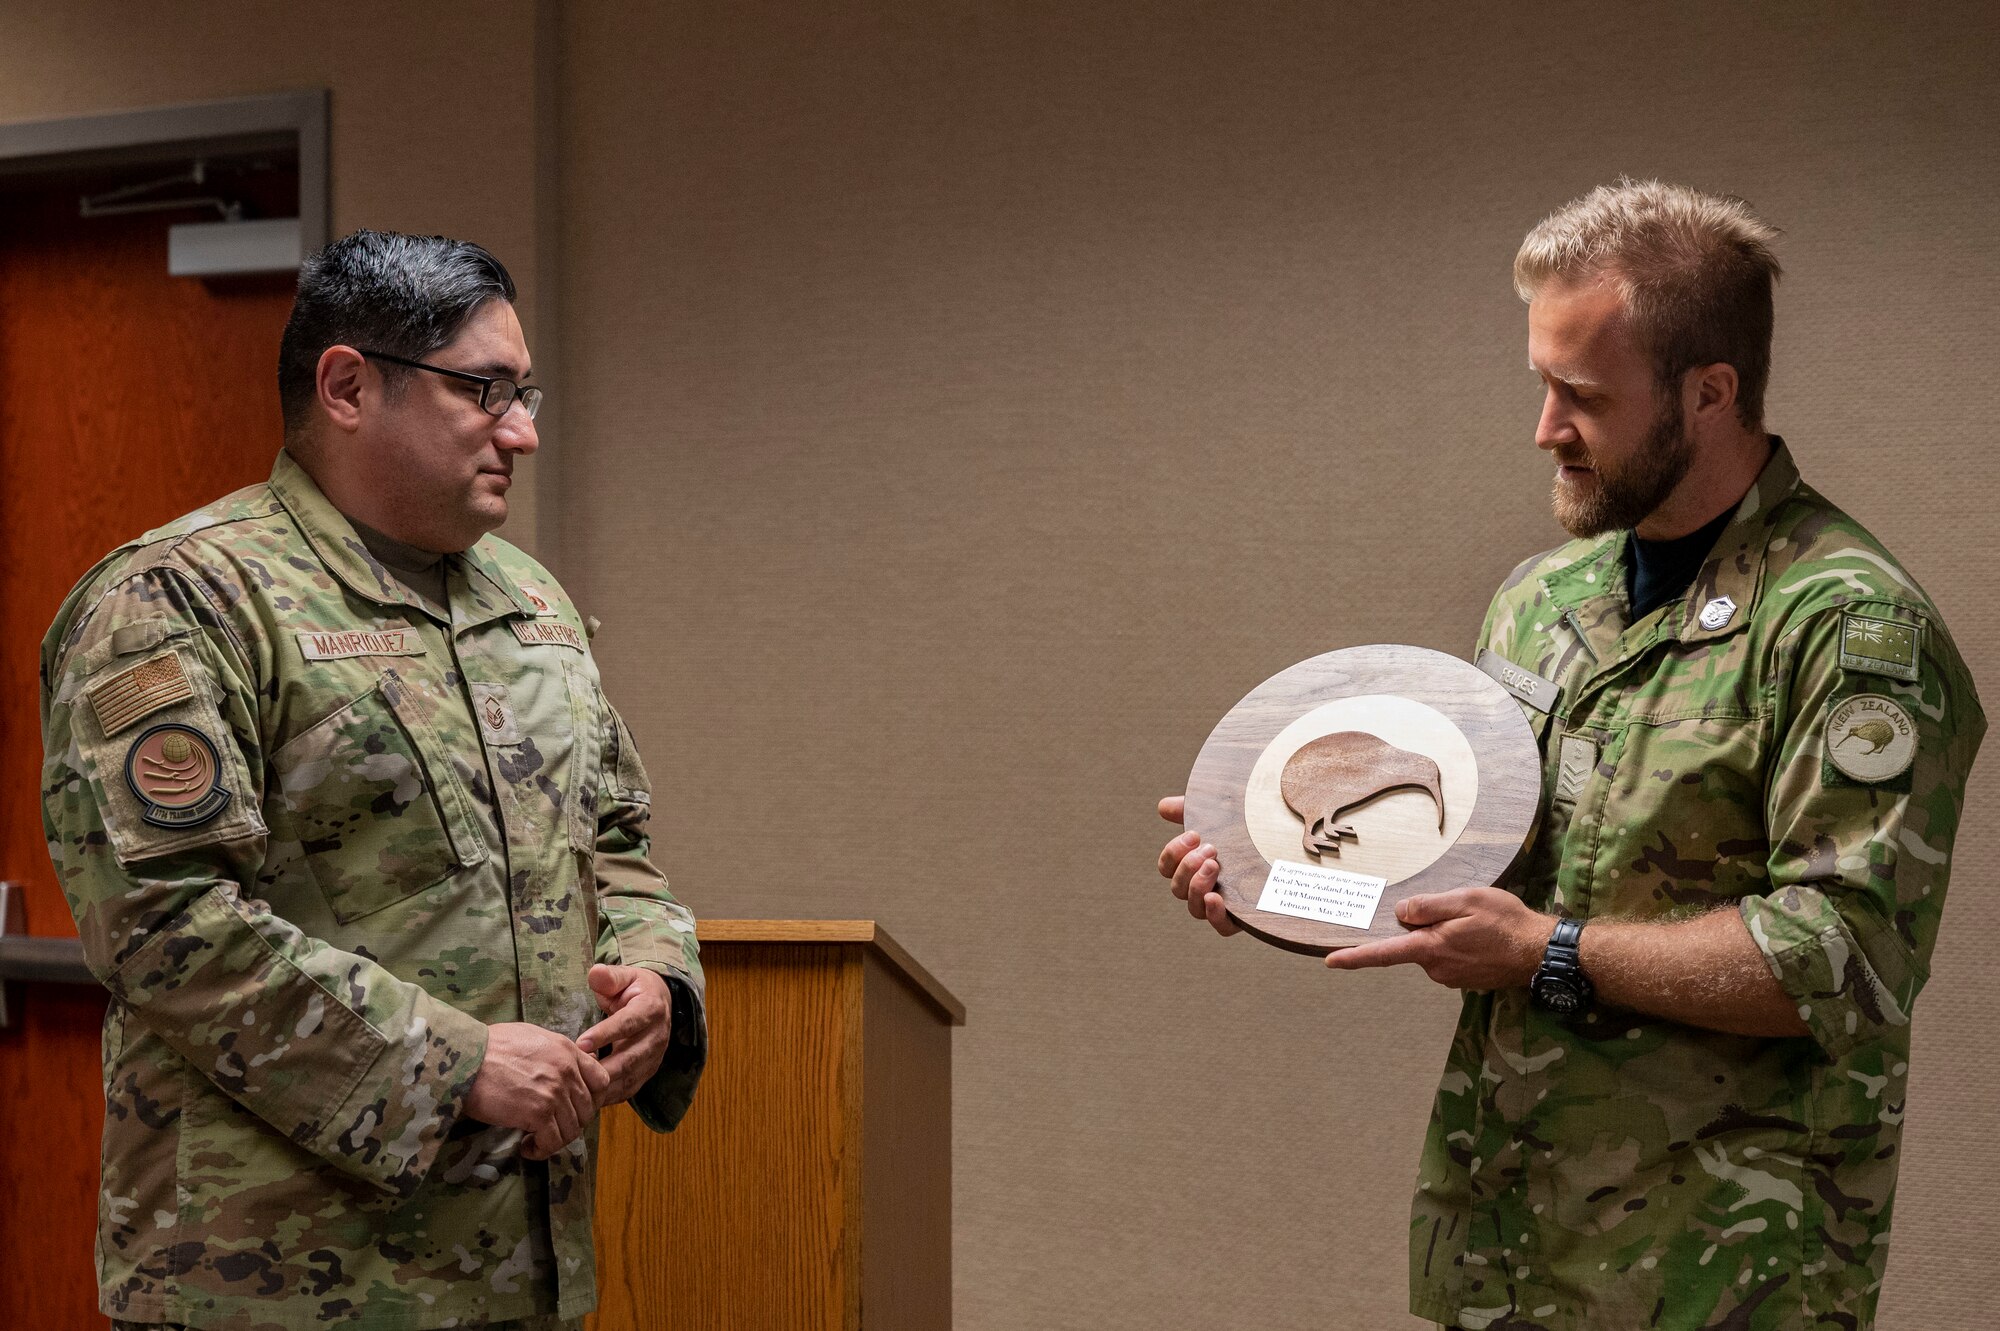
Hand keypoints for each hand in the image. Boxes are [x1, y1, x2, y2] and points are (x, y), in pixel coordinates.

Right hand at [465, 1021, 612, 1160]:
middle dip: (572, 1123)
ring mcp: (555, 1093)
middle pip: (588, 1109)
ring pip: (572, 1129)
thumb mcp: (532, 1037)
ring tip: (537, 1141)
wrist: (465, 1058)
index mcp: (567, 1050)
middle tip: (552, 1129)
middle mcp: (567, 1071)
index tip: (576, 1109)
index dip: (592, 1099)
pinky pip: (552, 1142)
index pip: (601, 1080)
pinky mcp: (538, 1114)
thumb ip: (554, 1053)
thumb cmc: (489, 1046)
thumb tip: (561, 1069)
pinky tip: (527, 1147)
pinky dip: (541, 1150)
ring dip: (556, 1140)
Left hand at [576, 964, 673, 1107]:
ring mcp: (655, 1056)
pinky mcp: (649, 1071)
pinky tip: (588, 1096)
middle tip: (573, 1074)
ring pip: (630, 1077)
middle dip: (602, 1068)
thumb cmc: (633, 988)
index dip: (605, 1034)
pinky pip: (630, 1089)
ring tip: (578, 1088)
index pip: (628, 1023)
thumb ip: (609, 976)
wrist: (659, 1001)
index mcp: (651, 1008)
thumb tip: (596, 974)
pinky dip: (610, 1095)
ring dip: (605, 1086)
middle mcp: (657, 1035)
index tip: (580, 1044)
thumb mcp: (623, 975)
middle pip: (630, 1057)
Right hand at [1157, 795, 1238, 936]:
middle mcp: (1202, 889)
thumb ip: (1191, 810)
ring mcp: (1220, 907)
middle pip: (1177, 888)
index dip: (1173, 852)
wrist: (1285, 849)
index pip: (1168, 867)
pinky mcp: (1240, 920)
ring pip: (1194, 907)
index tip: (1194, 835)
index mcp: (1193, 867)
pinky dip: (1214, 914)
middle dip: (1188, 866)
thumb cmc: (1246, 834)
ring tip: (1214, 865)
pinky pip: (1220, 927)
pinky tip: (1216, 898)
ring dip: (1198, 886)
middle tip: (1211, 848)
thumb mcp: (1220, 817)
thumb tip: (1163, 807)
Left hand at [1324, 887, 1552, 989]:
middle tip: (1461, 911)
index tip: (1331, 961)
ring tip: (1479, 923)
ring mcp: (1452, 978)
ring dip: (1446, 935)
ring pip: (1434, 950)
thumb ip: (1428, 907)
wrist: (1542, 952)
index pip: (1384, 955)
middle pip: (1414, 944)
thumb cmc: (1506, 922)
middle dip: (1426, 927)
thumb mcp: (1465, 900)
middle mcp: (1437, 969)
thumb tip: (1400, 914)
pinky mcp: (1466, 980)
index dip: (1355, 957)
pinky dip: (1460, 944)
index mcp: (1430, 949)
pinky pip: (1451, 957)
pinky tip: (1483, 936)